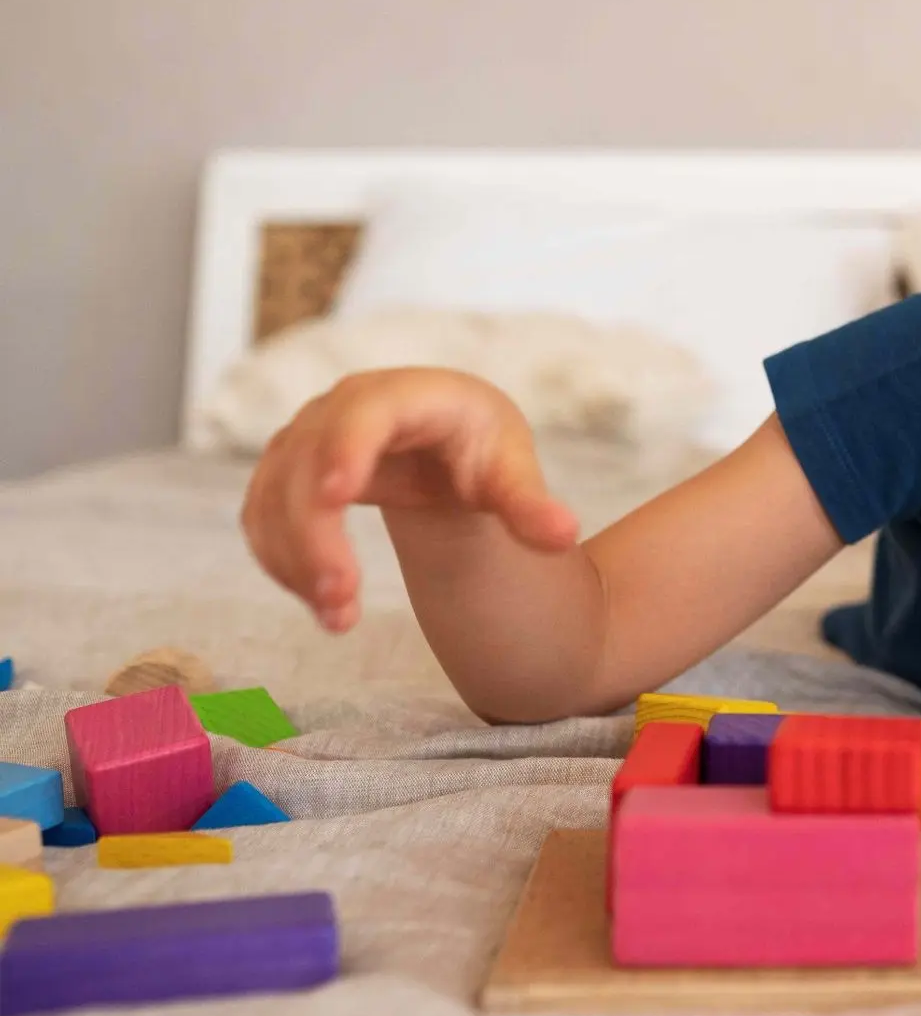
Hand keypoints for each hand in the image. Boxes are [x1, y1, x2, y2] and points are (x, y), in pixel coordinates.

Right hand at [239, 367, 579, 632]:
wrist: (445, 448)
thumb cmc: (482, 451)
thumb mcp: (511, 473)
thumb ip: (530, 505)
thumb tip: (564, 534)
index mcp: (409, 396)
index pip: (367, 413)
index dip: (346, 447)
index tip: (336, 496)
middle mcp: (343, 407)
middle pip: (307, 464)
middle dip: (315, 536)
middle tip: (342, 602)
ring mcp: (306, 437)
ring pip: (274, 495)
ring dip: (295, 561)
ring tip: (338, 619)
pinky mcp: (283, 471)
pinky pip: (261, 515)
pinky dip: (281, 562)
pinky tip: (322, 603)